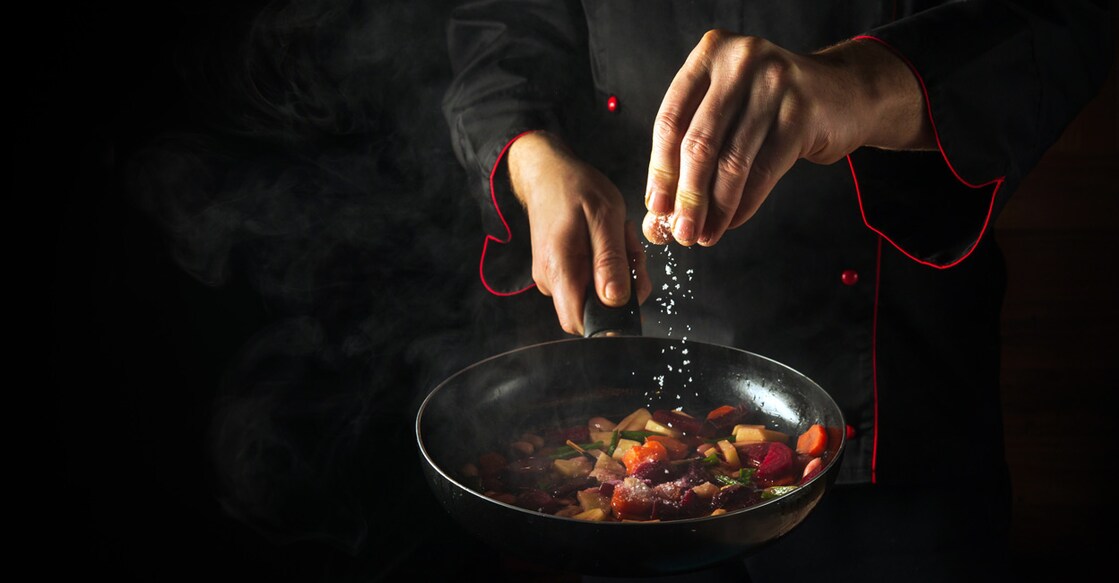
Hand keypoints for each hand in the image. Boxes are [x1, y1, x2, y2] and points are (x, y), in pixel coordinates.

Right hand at [508, 131, 651, 335]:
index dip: (610, 320)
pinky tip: (608, 238)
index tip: (630, 288)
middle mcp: (550, 280)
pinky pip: (590, 280)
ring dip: (618, 271)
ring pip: (595, 294)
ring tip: (618, 236)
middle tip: (629, 250)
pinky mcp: (559, 271)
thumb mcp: (604, 218)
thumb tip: (616, 301)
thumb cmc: (576, 189)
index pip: (581, 323)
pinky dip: (608, 263)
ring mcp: (553, 277)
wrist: (548, 172)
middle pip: (595, 310)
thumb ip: (611, 261)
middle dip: (622, 288)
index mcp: (560, 270)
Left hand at [643, 31, 932, 246]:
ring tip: (705, 235)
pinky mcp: (802, 114)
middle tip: (681, 233)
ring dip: (715, 208)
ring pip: (732, 162)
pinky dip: (743, 204)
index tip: (655, 208)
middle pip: (699, 143)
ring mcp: (774, 84)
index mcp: (710, 54)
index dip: (660, 169)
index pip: (671, 119)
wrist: (844, 92)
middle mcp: (740, 61)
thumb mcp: (727, 105)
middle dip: (687, 196)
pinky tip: (731, 222)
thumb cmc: (771, 104)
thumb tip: (660, 208)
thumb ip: (692, 142)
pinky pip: (763, 171)